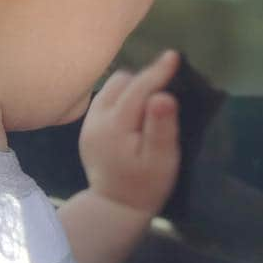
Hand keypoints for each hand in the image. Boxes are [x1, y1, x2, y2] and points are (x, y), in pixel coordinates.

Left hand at [79, 51, 180, 216]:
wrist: (115, 207)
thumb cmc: (146, 184)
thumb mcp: (162, 159)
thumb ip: (161, 126)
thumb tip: (163, 95)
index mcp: (115, 126)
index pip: (138, 89)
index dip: (157, 72)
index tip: (174, 56)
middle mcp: (96, 119)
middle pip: (121, 82)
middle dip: (144, 80)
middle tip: (166, 89)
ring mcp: (89, 122)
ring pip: (112, 87)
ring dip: (132, 88)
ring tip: (151, 102)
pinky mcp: (88, 127)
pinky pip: (107, 98)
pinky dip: (123, 97)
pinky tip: (135, 113)